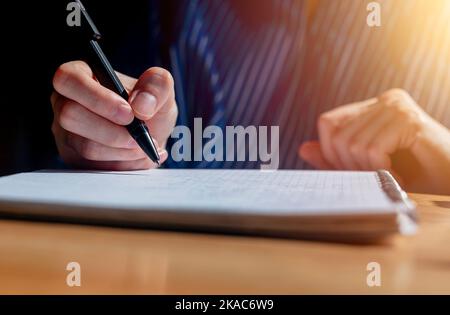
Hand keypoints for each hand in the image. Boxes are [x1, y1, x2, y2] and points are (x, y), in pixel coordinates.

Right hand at [51, 61, 177, 169]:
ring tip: (144, 146)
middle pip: (71, 116)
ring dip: (121, 150)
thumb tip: (140, 105)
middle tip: (138, 135)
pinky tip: (139, 156)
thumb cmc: (149, 106)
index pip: (68, 79)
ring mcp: (67, 132)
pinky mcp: (75, 157)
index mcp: (81, 75)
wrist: (151, 134)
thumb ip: (157, 85)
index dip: (97, 97)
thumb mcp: (162, 89)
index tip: (128, 113)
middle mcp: (65, 102)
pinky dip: (123, 163)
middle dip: (111, 131)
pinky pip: (94, 165)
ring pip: (85, 146)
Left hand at [299, 89, 449, 192]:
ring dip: (368, 171)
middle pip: (337, 135)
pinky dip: (382, 170)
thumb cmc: (415, 176)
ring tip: (391, 178)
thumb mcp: (367, 168)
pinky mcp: (408, 118)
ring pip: (353, 145)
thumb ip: (336, 159)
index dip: (332, 152)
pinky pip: (372, 149)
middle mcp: (384, 100)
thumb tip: (303, 147)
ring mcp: (397, 105)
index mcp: (372, 108)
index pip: (328, 123)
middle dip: (350, 166)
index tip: (355, 172)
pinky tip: (400, 177)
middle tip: (376, 178)